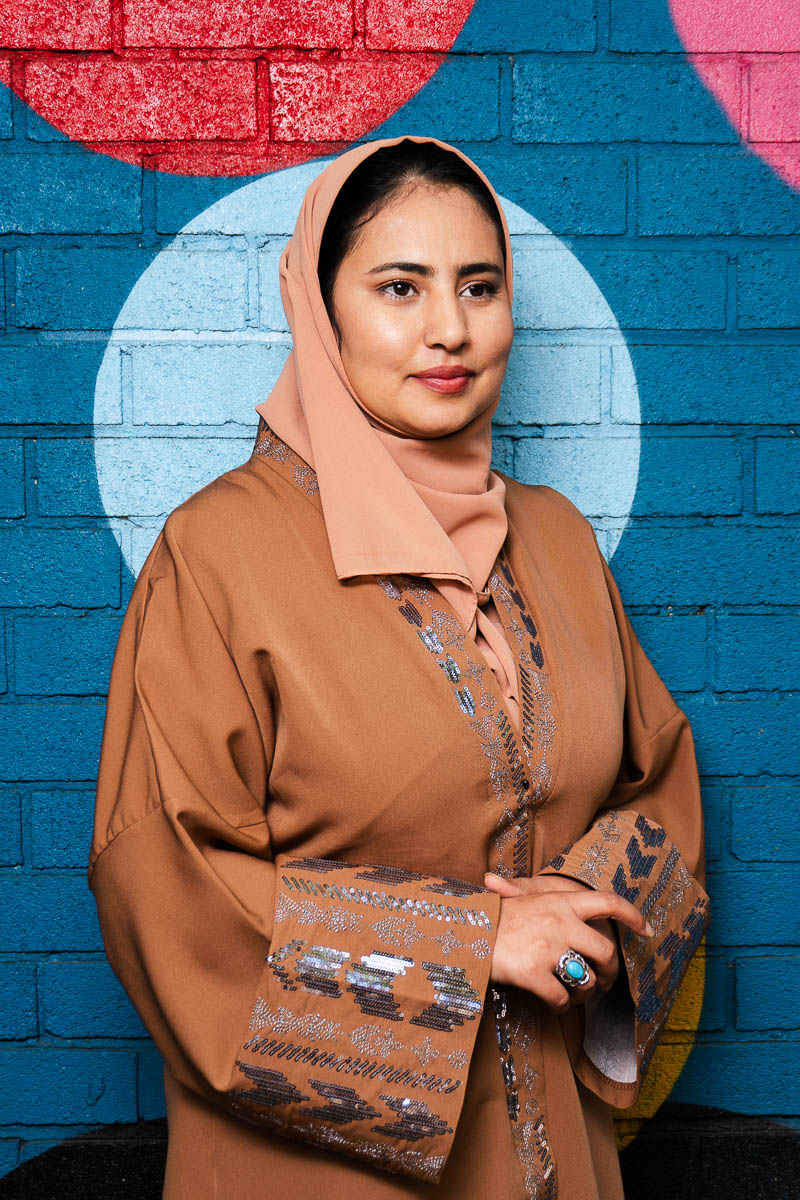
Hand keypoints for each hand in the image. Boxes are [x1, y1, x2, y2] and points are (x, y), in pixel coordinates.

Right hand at [483, 870, 651, 1012]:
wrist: (461, 934)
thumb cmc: (489, 918)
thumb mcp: (513, 898)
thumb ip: (524, 891)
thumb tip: (498, 878)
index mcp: (560, 901)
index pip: (608, 902)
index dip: (632, 915)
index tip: (646, 929)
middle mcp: (560, 922)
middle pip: (606, 951)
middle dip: (610, 972)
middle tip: (604, 981)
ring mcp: (548, 948)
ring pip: (587, 979)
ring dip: (585, 993)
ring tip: (574, 994)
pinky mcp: (534, 973)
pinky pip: (563, 999)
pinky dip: (563, 1007)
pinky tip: (555, 1005)